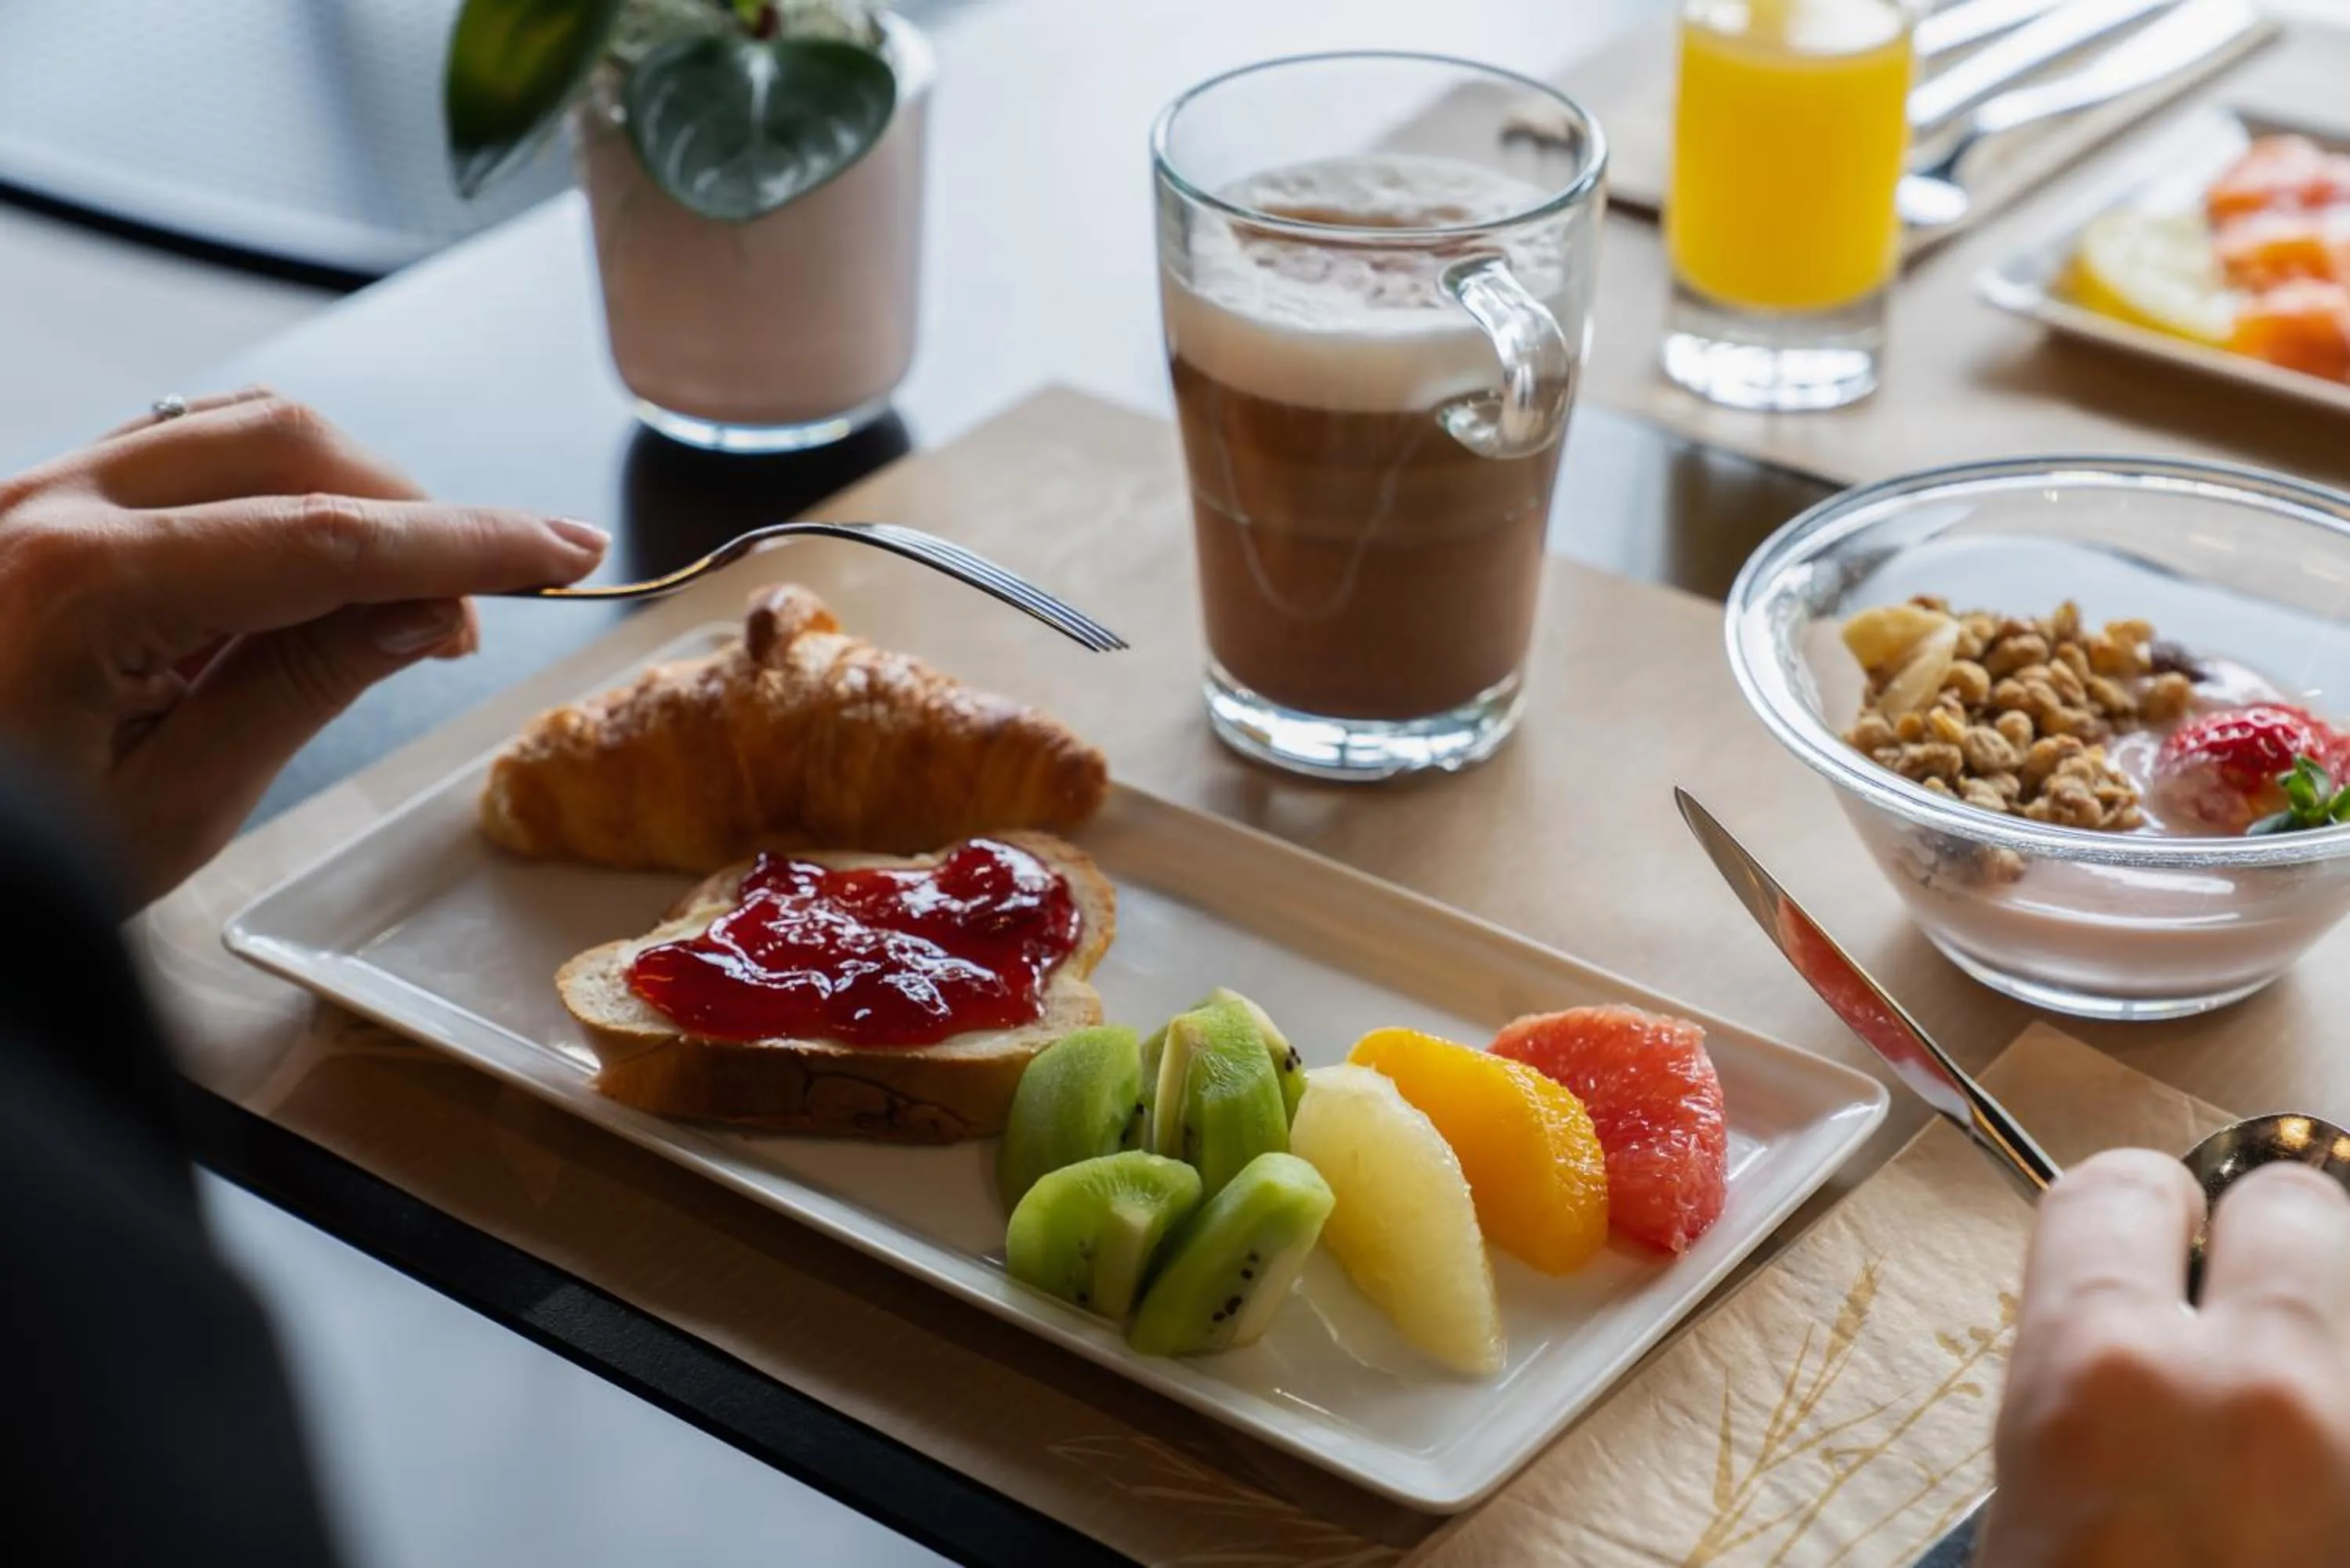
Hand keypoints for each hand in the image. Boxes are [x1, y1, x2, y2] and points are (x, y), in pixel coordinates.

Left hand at [0, 389, 605, 900]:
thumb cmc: (6, 863)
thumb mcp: (169, 808)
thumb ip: (302, 686)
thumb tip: (421, 608)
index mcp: (82, 591)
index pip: (328, 538)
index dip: (467, 543)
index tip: (566, 551)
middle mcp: (46, 508)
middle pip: (287, 442)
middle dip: (410, 510)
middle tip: (472, 613)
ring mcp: (26, 495)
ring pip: (235, 431)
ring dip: (345, 495)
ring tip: (393, 601)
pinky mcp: (26, 509)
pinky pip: (178, 461)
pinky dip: (271, 498)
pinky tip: (298, 582)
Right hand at [1980, 1147, 2349, 1565]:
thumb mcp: (2030, 1484)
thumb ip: (2081, 1365)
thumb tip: (2135, 1291)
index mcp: (2107, 1374)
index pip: (2128, 1185)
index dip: (2135, 1212)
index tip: (2144, 1240)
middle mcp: (2259, 1389)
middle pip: (2297, 1205)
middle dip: (2262, 1244)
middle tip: (2233, 1312)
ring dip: (2320, 1335)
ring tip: (2278, 1423)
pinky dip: (2347, 1412)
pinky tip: (2313, 1483)